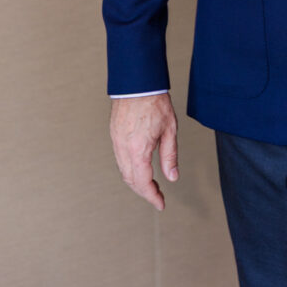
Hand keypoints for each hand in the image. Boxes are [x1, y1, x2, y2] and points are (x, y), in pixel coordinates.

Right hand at [110, 93, 178, 210]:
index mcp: (138, 149)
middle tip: (158, 195)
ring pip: (124, 171)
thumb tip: (172, 176)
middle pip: (131, 180)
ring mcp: (116, 142)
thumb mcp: (169, 130)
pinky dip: (129, 169)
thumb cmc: (155, 101)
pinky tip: (139, 167)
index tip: (160, 204)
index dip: (152, 196)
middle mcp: (123, 148)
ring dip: (136, 181)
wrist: (138, 82)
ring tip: (151, 183)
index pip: (142, 183)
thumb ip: (170, 156)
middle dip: (144, 191)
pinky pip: (120, 159)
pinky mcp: (114, 135)